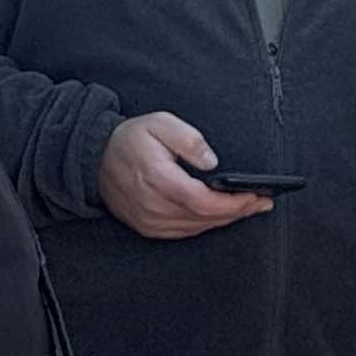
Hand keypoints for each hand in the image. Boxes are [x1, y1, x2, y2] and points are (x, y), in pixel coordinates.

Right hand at [100, 112, 271, 239]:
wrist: (93, 158)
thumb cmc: (129, 139)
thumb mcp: (160, 123)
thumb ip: (188, 140)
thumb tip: (212, 161)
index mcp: (158, 179)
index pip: (204, 201)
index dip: (233, 203)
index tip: (256, 196)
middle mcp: (153, 205)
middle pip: (205, 218)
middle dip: (238, 212)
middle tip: (262, 203)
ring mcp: (149, 220)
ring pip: (197, 228)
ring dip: (225, 220)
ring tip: (248, 208)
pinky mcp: (147, 227)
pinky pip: (184, 232)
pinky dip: (206, 225)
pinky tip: (221, 215)